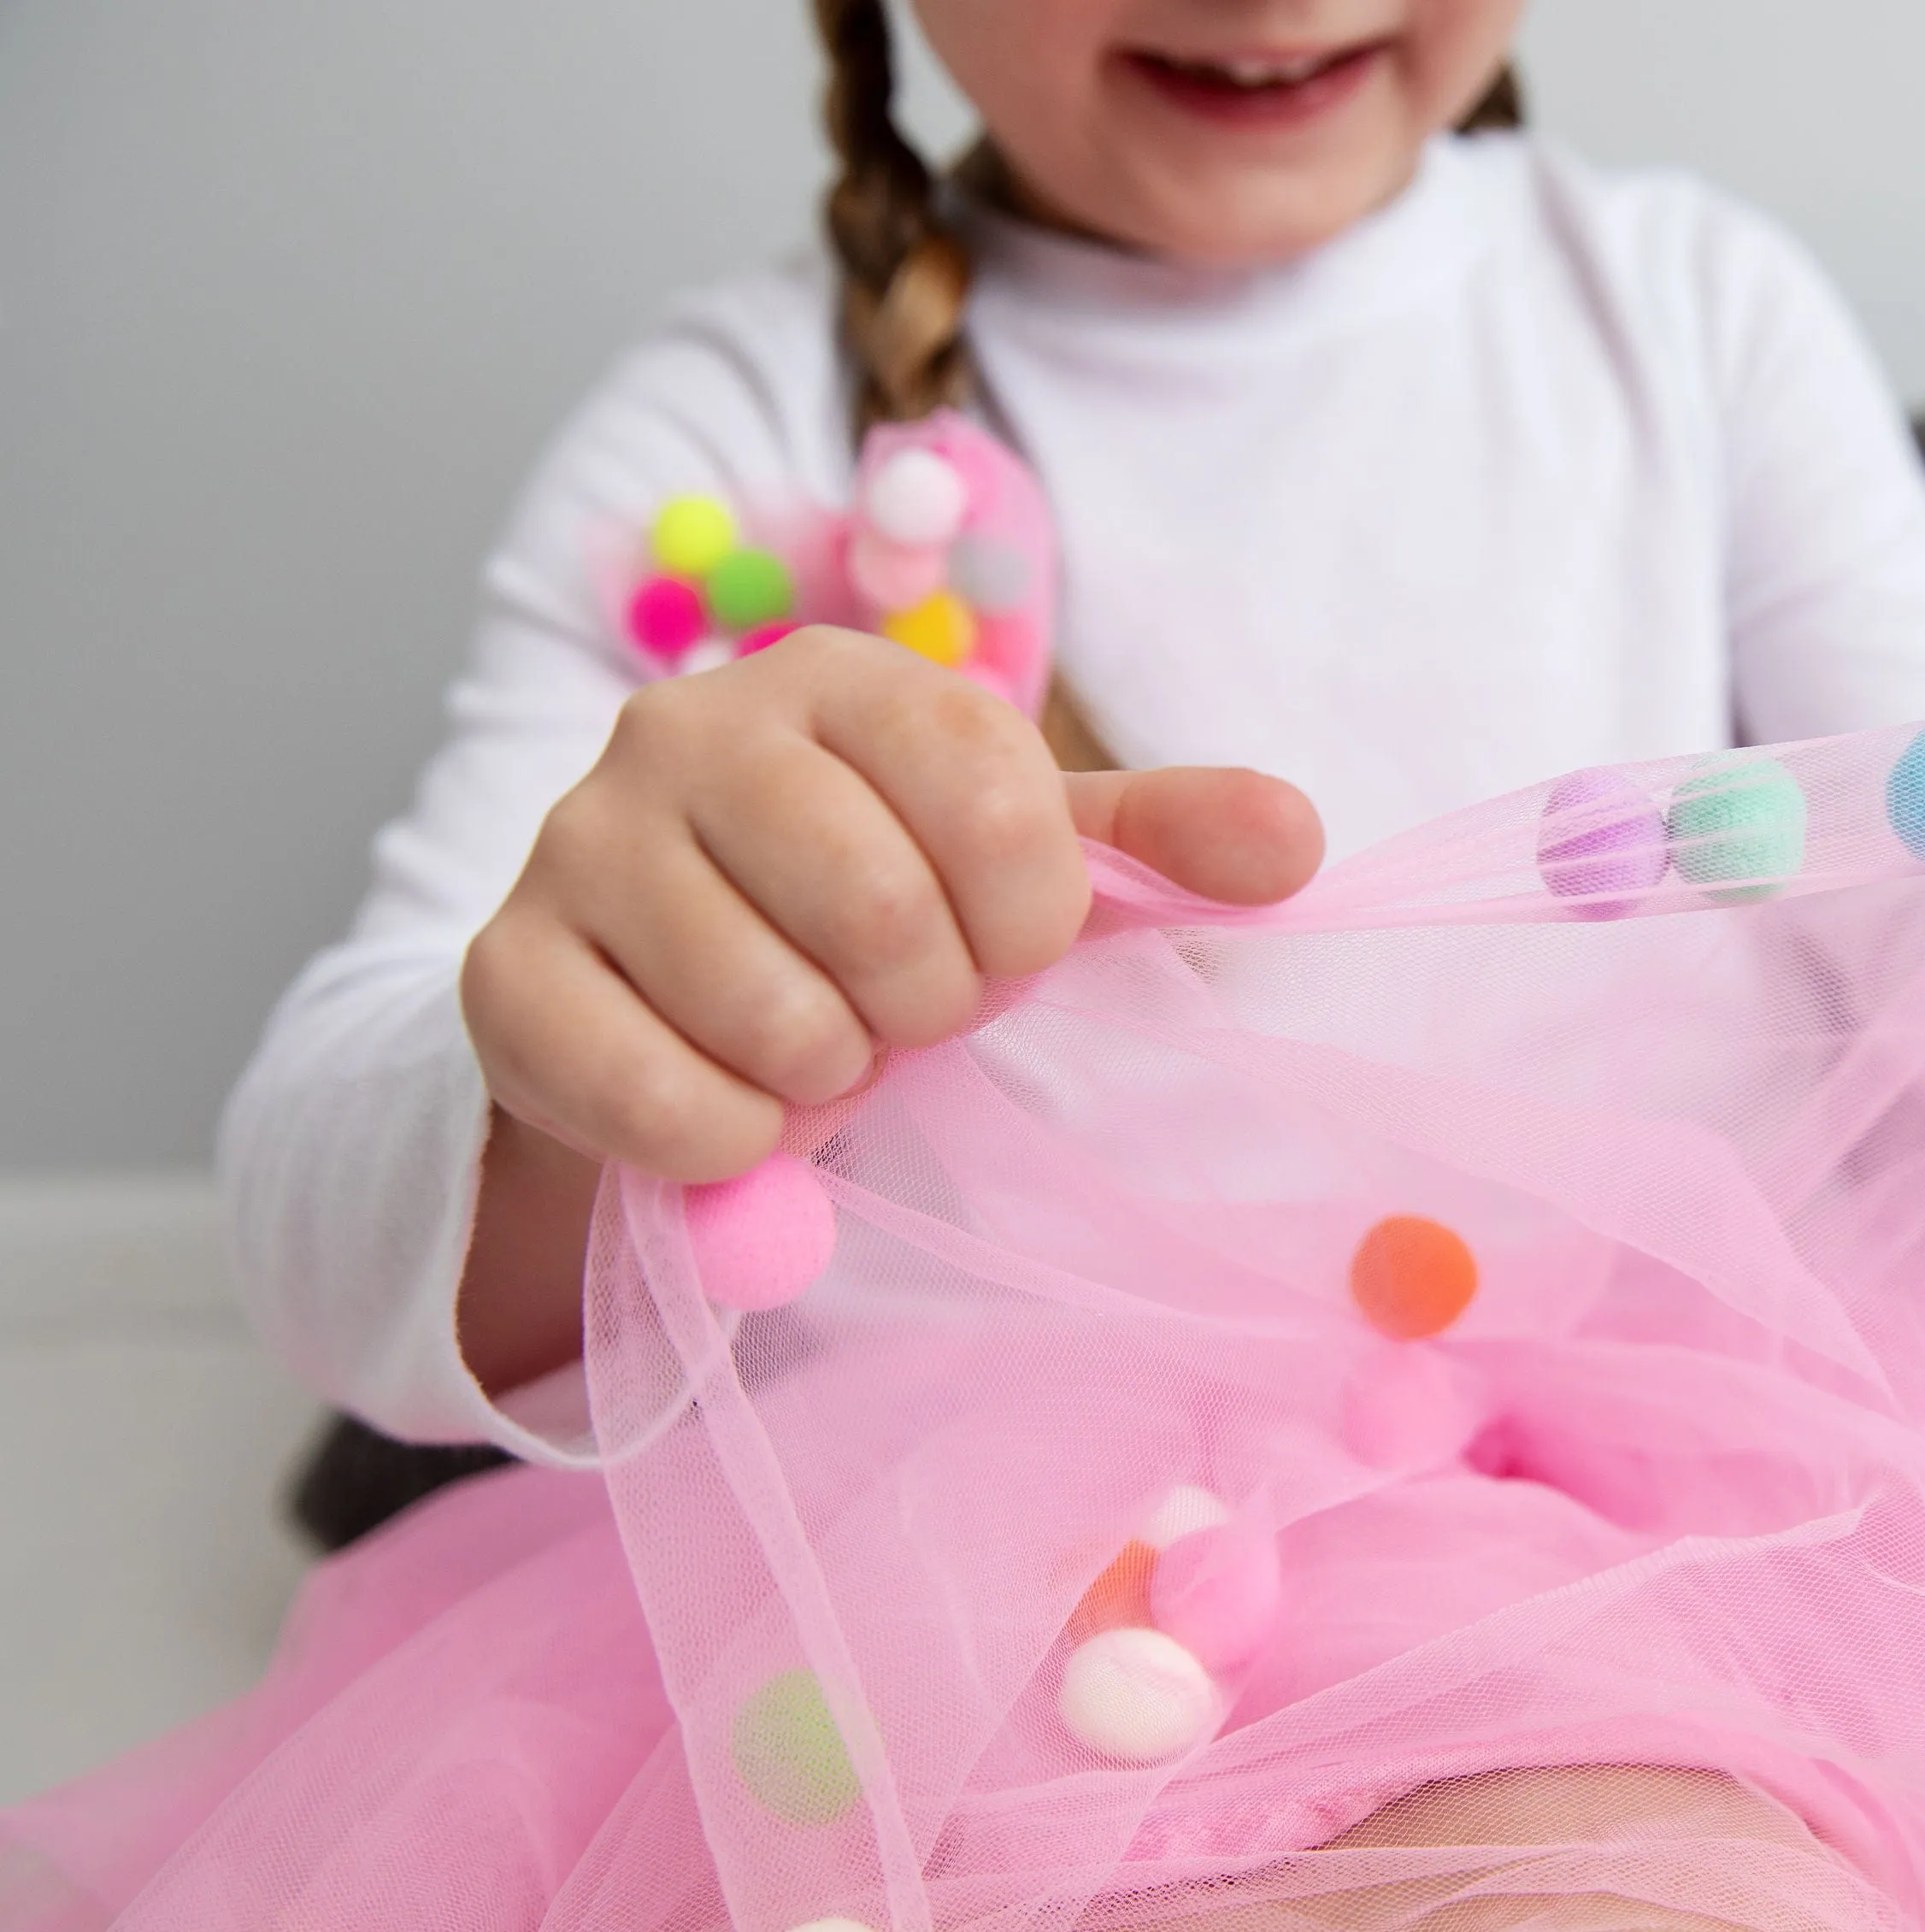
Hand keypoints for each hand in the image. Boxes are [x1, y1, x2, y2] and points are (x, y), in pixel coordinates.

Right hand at [464, 628, 1322, 1184]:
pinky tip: (732, 1102)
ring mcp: (576, 842)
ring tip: (813, 1046)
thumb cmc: (875, 911)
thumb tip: (1299, 842)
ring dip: (829, 1079)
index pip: (994, 795)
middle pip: (881, 911)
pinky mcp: (506, 974)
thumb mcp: (1024, 865)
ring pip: (774, 1019)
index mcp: (836, 677)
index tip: (1004, 952)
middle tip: (901, 1013)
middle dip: (926, 1009)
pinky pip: (664, 1100)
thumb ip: (1164, 843)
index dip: (1028, 921)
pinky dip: (732, 1142)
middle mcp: (687, 727)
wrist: (667, 994)